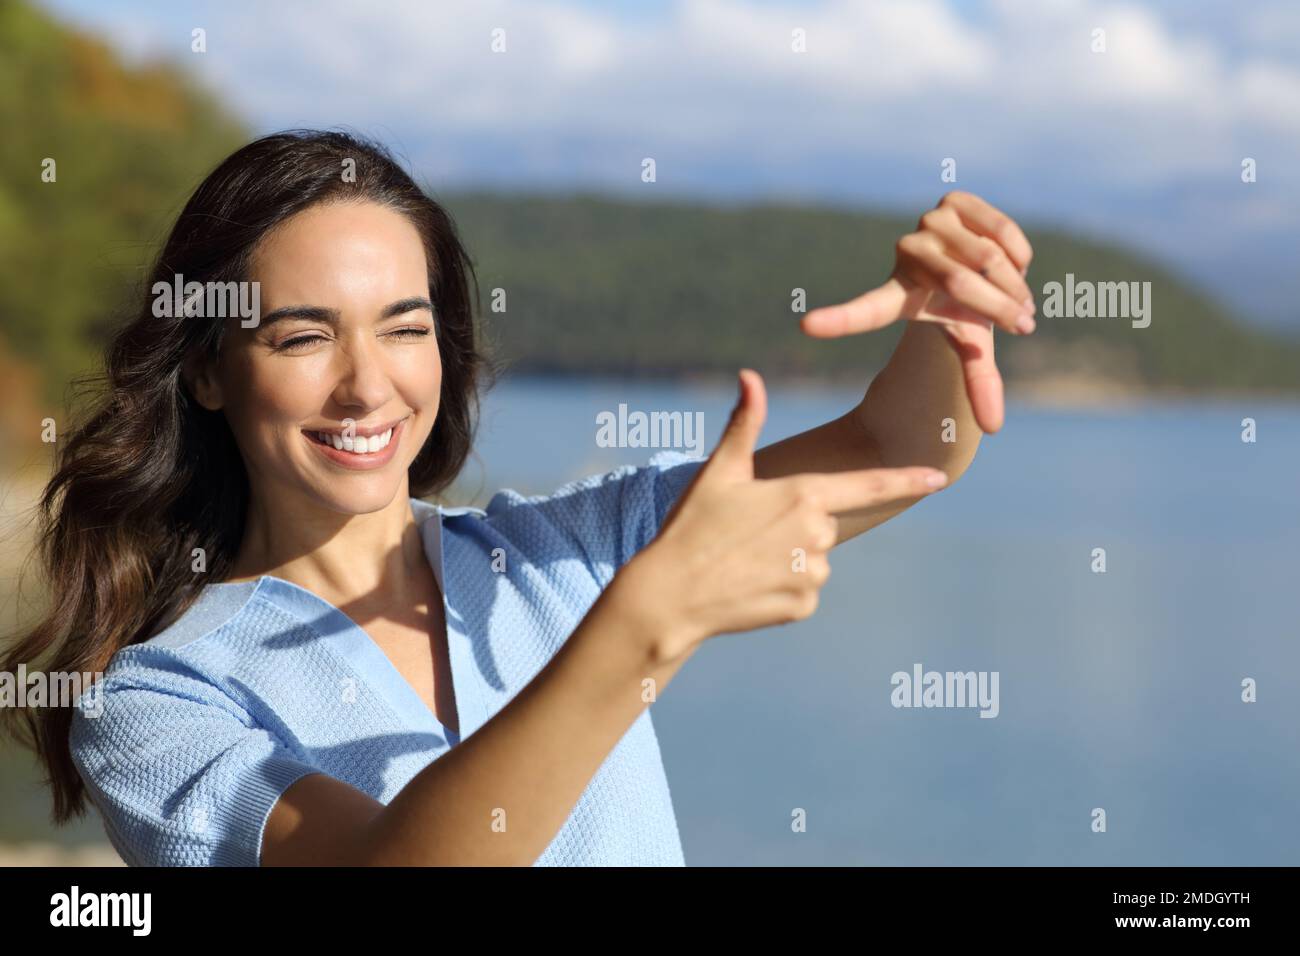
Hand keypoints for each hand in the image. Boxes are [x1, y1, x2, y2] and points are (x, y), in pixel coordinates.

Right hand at [622, 368, 947, 661]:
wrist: (671, 595)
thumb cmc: (692, 526)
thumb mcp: (719, 471)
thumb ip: (745, 422)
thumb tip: (749, 375)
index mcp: (803, 495)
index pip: (868, 485)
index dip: (907, 480)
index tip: (941, 475)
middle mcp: (816, 534)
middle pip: (823, 523)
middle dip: (793, 525)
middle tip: (747, 533)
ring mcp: (812, 574)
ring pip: (813, 559)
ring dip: (788, 558)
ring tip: (743, 560)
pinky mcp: (803, 606)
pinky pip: (803, 591)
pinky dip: (780, 589)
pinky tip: (749, 588)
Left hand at [799, 190, 1034, 433]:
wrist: (983, 262)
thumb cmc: (966, 310)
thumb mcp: (971, 343)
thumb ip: (979, 382)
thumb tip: (994, 430)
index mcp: (896, 296)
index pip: (865, 312)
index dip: (838, 320)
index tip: (806, 326)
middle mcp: (905, 255)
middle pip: (961, 285)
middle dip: (1000, 307)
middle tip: (1024, 324)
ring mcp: (928, 223)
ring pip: (986, 257)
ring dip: (1014, 283)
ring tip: (1020, 299)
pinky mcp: (954, 200)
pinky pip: (1000, 230)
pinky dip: (1018, 253)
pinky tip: (1014, 262)